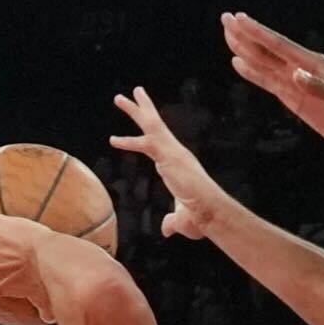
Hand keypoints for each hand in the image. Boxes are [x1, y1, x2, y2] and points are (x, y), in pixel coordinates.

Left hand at [107, 89, 236, 241]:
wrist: (210, 213)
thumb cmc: (201, 217)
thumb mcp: (182, 220)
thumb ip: (172, 222)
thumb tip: (166, 230)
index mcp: (180, 165)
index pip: (161, 145)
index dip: (148, 136)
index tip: (140, 125)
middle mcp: (177, 154)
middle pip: (157, 126)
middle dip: (143, 109)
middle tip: (132, 94)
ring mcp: (174, 153)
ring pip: (152, 126)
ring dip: (135, 111)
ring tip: (119, 98)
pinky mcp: (169, 158)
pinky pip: (146, 144)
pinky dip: (129, 142)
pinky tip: (112, 140)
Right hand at [221, 12, 323, 154]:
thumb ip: (319, 88)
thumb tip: (295, 74)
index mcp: (315, 64)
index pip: (280, 46)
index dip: (258, 33)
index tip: (239, 19)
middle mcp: (303, 69)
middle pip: (268, 50)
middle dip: (246, 35)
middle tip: (225, 19)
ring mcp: (297, 84)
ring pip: (265, 64)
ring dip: (246, 50)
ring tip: (227, 36)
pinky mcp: (294, 99)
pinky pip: (269, 83)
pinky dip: (253, 74)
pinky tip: (239, 64)